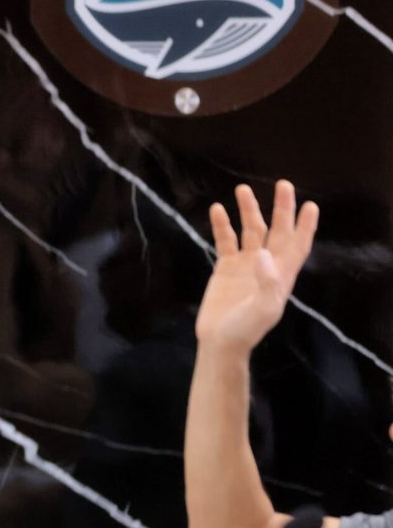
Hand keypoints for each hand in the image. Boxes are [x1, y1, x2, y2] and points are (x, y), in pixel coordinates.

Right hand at [196, 181, 318, 352]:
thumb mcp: (262, 309)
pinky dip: (222, 226)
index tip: (310, 206)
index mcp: (281, 274)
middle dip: (281, 209)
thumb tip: (263, 253)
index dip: (305, 226)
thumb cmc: (246, 329)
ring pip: (250, 231)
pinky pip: (225, 241)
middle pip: (276, 231)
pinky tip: (218, 210)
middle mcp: (266, 264)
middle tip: (282, 185)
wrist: (219, 342)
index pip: (298, 245)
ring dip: (248, 211)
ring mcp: (245, 264)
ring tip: (242, 190)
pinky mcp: (225, 267)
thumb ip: (267, 282)